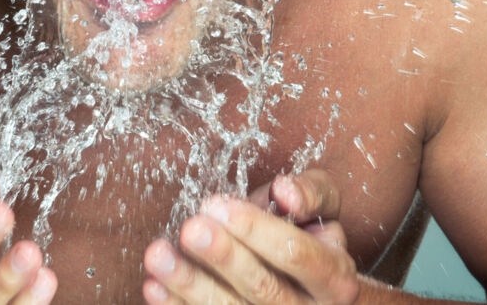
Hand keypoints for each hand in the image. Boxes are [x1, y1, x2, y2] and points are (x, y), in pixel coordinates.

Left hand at [142, 169, 358, 304]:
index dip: (257, 230)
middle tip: (191, 229)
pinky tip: (154, 287)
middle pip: (263, 287)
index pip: (297, 255)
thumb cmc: (311, 238)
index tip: (218, 205)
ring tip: (158, 255)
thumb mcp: (325, 208)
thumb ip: (312, 192)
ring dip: (190, 284)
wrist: (314, 294)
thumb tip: (285, 191)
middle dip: (224, 257)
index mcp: (333, 278)